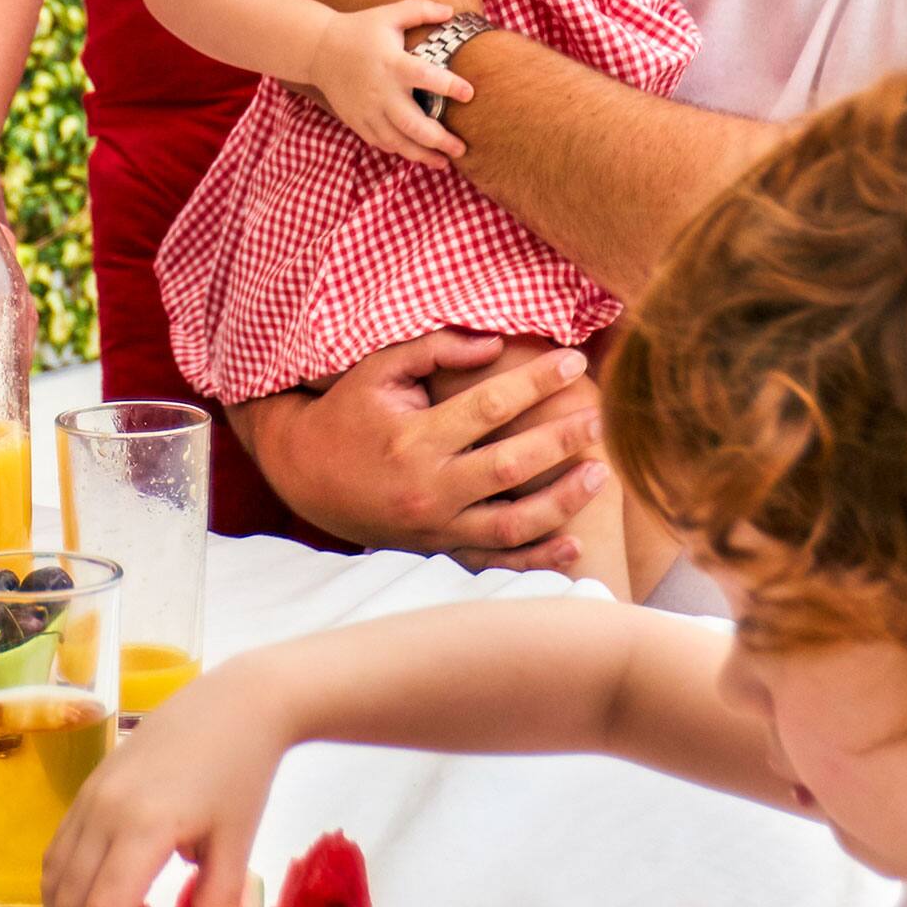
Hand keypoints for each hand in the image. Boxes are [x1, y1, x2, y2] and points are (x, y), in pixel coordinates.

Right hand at [44, 658, 292, 906]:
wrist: (234, 703)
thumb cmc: (241, 774)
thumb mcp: (236, 847)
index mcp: (143, 827)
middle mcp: (105, 810)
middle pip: (70, 896)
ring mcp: (91, 794)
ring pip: (56, 872)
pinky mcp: (90, 786)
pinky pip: (61, 847)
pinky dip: (63, 888)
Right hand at [236, 338, 605, 574]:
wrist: (304, 473)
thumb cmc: (346, 413)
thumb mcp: (378, 370)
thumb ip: (433, 350)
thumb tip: (494, 345)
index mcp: (413, 437)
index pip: (490, 405)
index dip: (537, 382)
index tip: (574, 362)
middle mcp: (427, 487)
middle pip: (511, 464)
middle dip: (562, 438)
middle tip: (601, 419)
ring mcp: (435, 526)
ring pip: (513, 522)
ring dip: (562, 501)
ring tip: (599, 475)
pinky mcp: (438, 550)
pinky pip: (496, 561)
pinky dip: (538, 559)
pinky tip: (573, 543)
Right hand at [307, 0, 472, 162]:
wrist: (319, 49)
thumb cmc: (360, 29)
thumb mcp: (389, 14)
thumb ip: (420, 10)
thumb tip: (452, 11)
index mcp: (393, 63)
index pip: (426, 77)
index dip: (449, 86)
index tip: (470, 93)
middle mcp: (381, 91)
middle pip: (413, 123)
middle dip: (439, 140)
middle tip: (462, 149)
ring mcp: (368, 109)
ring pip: (397, 140)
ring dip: (422, 154)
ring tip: (443, 162)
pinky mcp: (357, 120)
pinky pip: (380, 142)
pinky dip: (399, 150)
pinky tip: (415, 153)